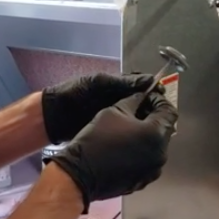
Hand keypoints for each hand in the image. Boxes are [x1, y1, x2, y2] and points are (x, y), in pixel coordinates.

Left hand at [42, 73, 157, 144]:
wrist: (53, 117)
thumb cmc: (73, 94)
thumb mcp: (97, 83)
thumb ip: (121, 82)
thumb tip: (149, 80)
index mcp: (116, 87)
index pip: (140, 86)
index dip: (152, 89)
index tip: (164, 95)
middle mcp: (118, 101)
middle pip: (141, 104)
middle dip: (152, 108)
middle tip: (165, 115)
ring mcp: (114, 118)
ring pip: (136, 119)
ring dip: (146, 122)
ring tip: (160, 128)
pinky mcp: (110, 132)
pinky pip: (126, 132)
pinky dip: (135, 134)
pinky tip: (145, 138)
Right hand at [44, 92, 177, 212]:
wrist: (81, 172)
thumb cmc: (97, 138)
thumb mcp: (115, 110)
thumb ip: (134, 100)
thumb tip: (143, 96)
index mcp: (155, 134)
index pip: (169, 111)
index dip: (159, 101)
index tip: (147, 97)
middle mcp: (161, 154)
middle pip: (165, 129)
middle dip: (153, 118)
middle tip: (136, 111)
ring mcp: (153, 170)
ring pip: (157, 146)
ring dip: (147, 135)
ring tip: (128, 130)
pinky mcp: (144, 180)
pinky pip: (149, 160)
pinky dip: (142, 150)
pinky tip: (125, 147)